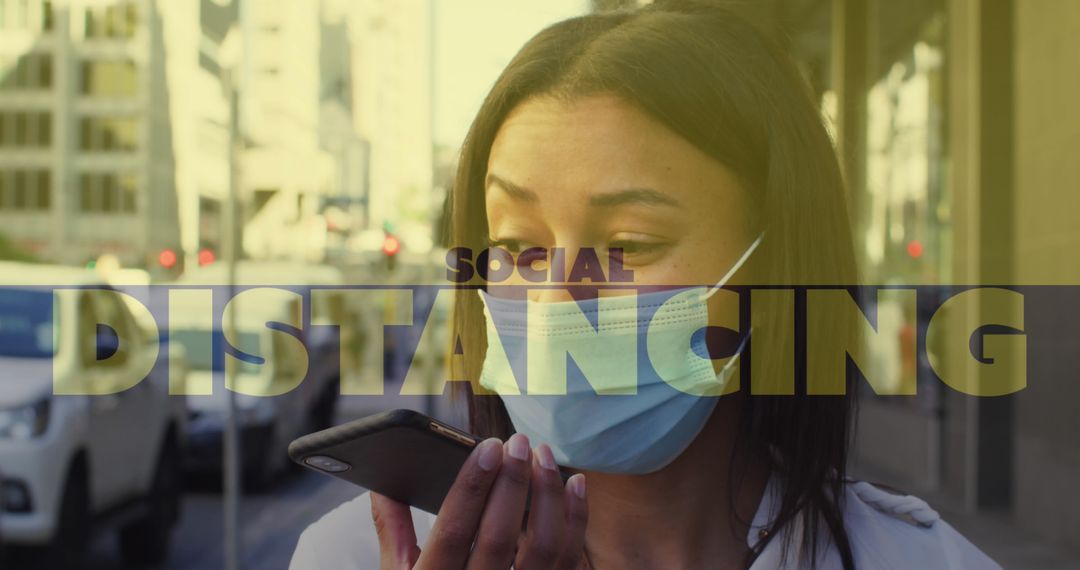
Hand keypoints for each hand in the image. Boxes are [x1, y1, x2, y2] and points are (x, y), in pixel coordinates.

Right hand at [371, 434, 588, 568]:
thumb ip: (392, 530)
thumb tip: (382, 483)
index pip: (454, 532)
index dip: (472, 487)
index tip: (489, 445)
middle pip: (500, 536)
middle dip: (513, 482)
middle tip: (519, 441)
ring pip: (542, 547)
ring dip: (548, 495)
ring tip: (543, 455)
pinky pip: (568, 559)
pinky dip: (576, 518)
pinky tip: (574, 483)